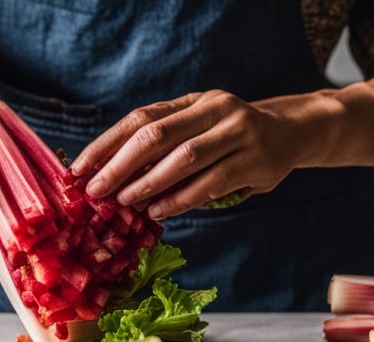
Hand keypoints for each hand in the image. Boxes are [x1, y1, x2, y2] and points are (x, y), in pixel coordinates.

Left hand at [70, 90, 305, 219]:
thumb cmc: (233, 137)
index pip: (141, 118)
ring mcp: (239, 133)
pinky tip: (159, 210)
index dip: (108, 143)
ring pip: (185, 158)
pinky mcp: (256, 162)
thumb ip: (168, 144)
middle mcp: (216, 109)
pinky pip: (211, 183)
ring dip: (149, 183)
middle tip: (97, 190)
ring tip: (124, 202)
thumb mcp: (201, 127)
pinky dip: (181, 198)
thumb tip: (115, 176)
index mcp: (194, 100)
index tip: (80, 167)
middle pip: (158, 134)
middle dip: (121, 164)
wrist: (293, 132)